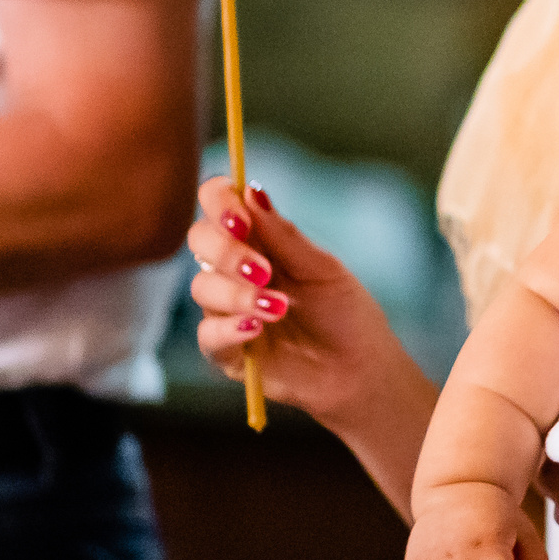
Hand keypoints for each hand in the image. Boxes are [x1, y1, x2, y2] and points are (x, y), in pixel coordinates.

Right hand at [186, 177, 402, 426]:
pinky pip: (207, 334)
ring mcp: (226, 309)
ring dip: (238, 294)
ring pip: (202, 287)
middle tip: (264, 271)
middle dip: (227, 251)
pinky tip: (256, 329)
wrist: (358, 368)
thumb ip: (285, 235)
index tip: (241, 218)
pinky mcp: (226, 350)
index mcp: (257, 239)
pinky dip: (229, 328)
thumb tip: (252, 191)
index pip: (218, 203)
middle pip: (200, 240)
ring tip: (279, 307)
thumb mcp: (322, 268)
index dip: (219, 201)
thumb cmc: (344, 312)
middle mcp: (234, 269)